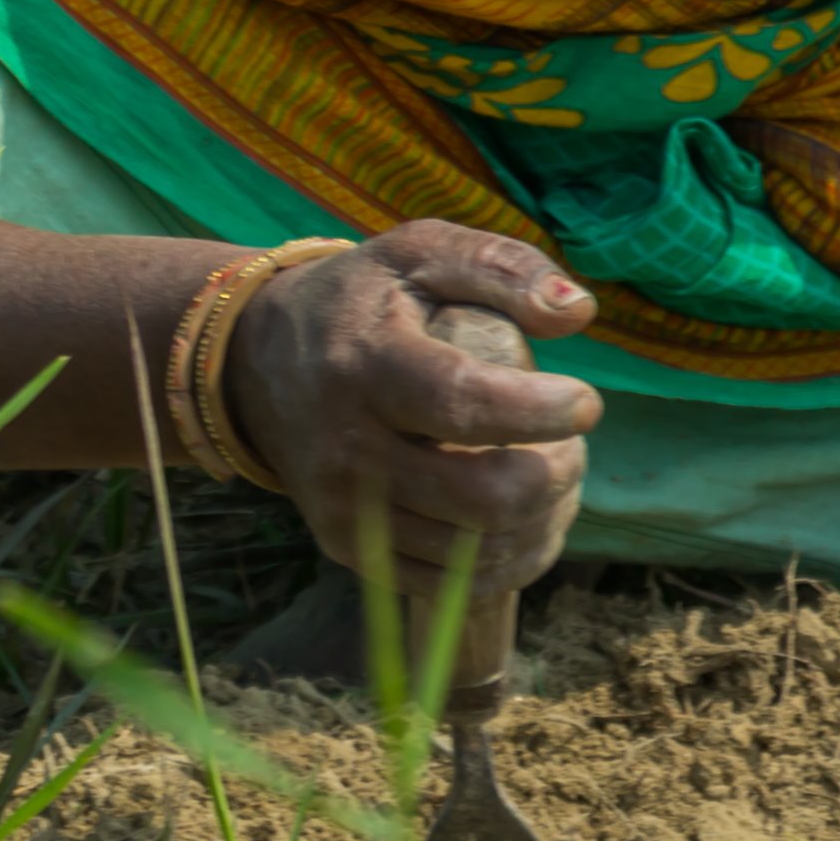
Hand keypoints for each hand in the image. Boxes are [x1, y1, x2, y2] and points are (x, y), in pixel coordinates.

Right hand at [218, 220, 602, 608]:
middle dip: (554, 476)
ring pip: (476, 552)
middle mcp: (346, 445)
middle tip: (569, 442)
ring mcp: (343, 507)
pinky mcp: (346, 546)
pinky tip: (526, 518)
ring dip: (542, 519)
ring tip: (553, 474)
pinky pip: (448, 585)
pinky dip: (509, 560)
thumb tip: (580, 312)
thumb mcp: (417, 255)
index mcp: (365, 364)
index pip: (460, 403)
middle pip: (481, 499)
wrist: (255, 362)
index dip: (538, 411)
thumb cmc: (360, 302)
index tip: (584, 401)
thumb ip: (500, 266)